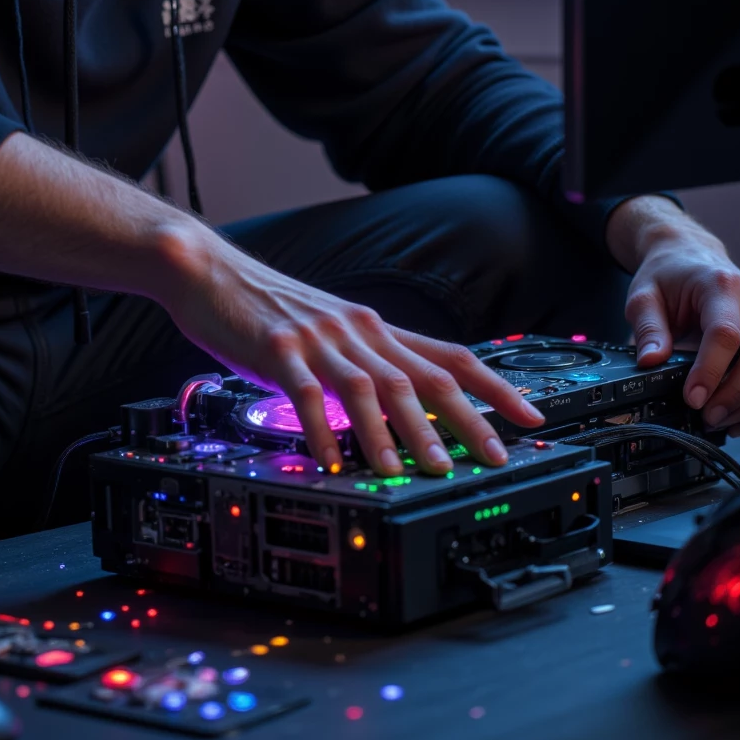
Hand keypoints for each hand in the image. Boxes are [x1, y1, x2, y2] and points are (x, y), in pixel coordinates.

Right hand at [156, 225, 546, 477]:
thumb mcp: (329, 332)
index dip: (495, 386)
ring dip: (399, 432)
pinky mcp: (277, 348)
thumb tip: (404, 408)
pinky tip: (333, 458)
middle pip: (423, 376)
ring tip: (417, 469)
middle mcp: (356, 330)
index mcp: (374, 328)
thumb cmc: (267, 308)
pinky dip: (324, 428)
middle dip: (464, 419)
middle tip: (493, 457)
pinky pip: (307, 393)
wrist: (209, 270)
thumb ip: (364, 365)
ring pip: (372, 386)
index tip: (530, 416)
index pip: (449, 355)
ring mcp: (317, 338)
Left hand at [610, 198, 739, 434]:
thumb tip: (650, 362)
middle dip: (734, 393)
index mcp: (719, 285)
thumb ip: (648, 329)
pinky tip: (739, 416)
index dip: (711, 371)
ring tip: (721, 420)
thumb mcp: (644, 295)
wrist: (688, 254)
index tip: (693, 398)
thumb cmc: (667, 274)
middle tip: (708, 416)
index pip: (724, 334)